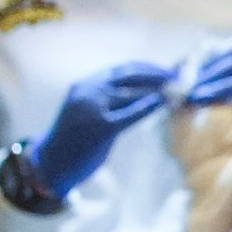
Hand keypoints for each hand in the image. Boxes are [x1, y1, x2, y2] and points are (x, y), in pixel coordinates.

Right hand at [24, 61, 172, 196]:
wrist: (52, 163)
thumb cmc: (74, 140)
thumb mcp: (88, 111)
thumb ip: (110, 101)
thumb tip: (146, 94)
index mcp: (85, 84)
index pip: (122, 69)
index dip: (148, 68)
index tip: (168, 71)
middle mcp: (88, 90)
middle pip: (130, 74)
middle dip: (158, 74)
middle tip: (179, 78)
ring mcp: (92, 107)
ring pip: (131, 91)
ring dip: (158, 88)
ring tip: (178, 90)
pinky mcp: (100, 127)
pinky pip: (130, 113)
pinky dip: (149, 106)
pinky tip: (163, 103)